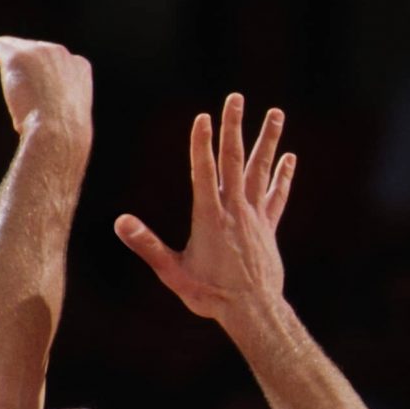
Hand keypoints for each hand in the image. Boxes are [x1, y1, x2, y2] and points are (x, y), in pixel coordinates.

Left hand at [0, 37, 94, 143]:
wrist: (57, 129)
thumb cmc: (63, 129)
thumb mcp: (71, 110)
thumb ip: (61, 99)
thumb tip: (45, 108)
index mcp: (79, 65)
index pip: (59, 58)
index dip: (46, 62)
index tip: (37, 68)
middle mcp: (60, 53)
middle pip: (38, 48)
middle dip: (27, 52)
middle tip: (15, 57)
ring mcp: (38, 53)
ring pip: (17, 45)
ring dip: (6, 46)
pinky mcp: (16, 57)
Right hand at [115, 94, 295, 320]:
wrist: (252, 311)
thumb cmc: (209, 295)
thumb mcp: (172, 272)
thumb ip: (147, 245)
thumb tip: (120, 222)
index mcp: (210, 217)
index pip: (204, 171)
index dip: (202, 143)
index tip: (203, 117)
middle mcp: (235, 210)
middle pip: (235, 160)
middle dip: (233, 127)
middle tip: (235, 97)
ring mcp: (255, 216)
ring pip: (262, 170)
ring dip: (268, 140)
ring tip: (276, 113)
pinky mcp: (268, 227)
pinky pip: (278, 195)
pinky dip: (283, 175)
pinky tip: (289, 157)